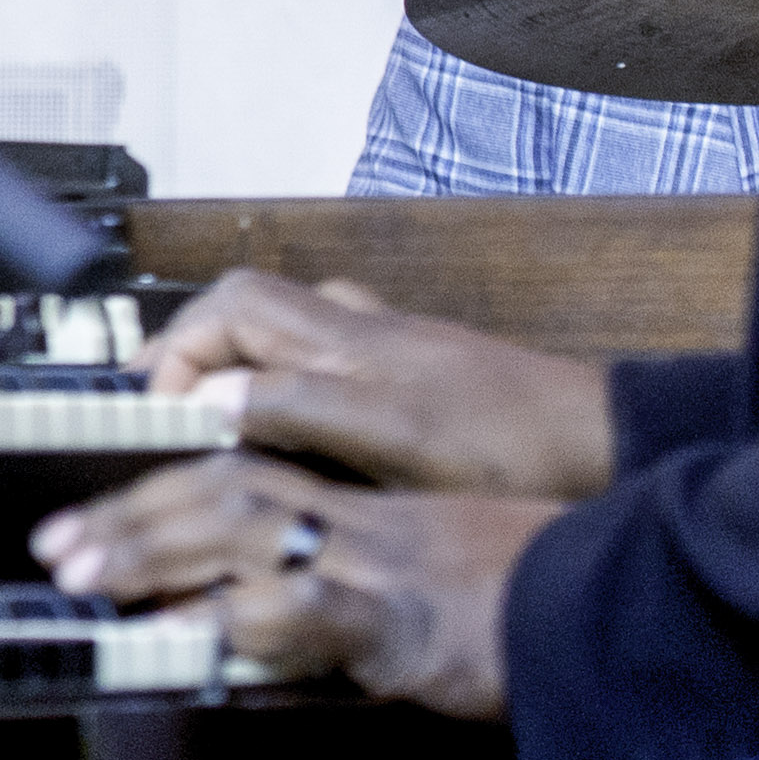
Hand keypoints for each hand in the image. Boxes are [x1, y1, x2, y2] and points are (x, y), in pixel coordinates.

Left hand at [33, 452, 554, 722]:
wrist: (638, 608)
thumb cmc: (550, 602)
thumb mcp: (452, 579)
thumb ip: (375, 590)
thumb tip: (294, 620)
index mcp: (379, 512)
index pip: (255, 474)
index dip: (168, 490)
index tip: (96, 518)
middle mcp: (371, 524)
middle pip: (232, 488)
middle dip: (135, 514)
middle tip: (58, 548)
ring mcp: (390, 567)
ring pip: (257, 526)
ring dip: (164, 546)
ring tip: (92, 572)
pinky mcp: (416, 625)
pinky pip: (325, 612)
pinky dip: (257, 617)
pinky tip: (199, 631)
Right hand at [148, 267, 619, 498]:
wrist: (605, 450)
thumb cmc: (513, 446)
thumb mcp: (394, 439)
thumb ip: (300, 409)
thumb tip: (209, 398)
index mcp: (347, 341)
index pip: (227, 309)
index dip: (175, 353)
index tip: (153, 411)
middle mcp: (361, 334)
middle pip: (246, 309)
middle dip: (192, 348)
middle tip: (160, 409)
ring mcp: (389, 354)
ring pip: (287, 332)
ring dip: (238, 361)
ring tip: (209, 416)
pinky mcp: (413, 383)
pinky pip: (325, 362)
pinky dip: (287, 383)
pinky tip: (294, 429)